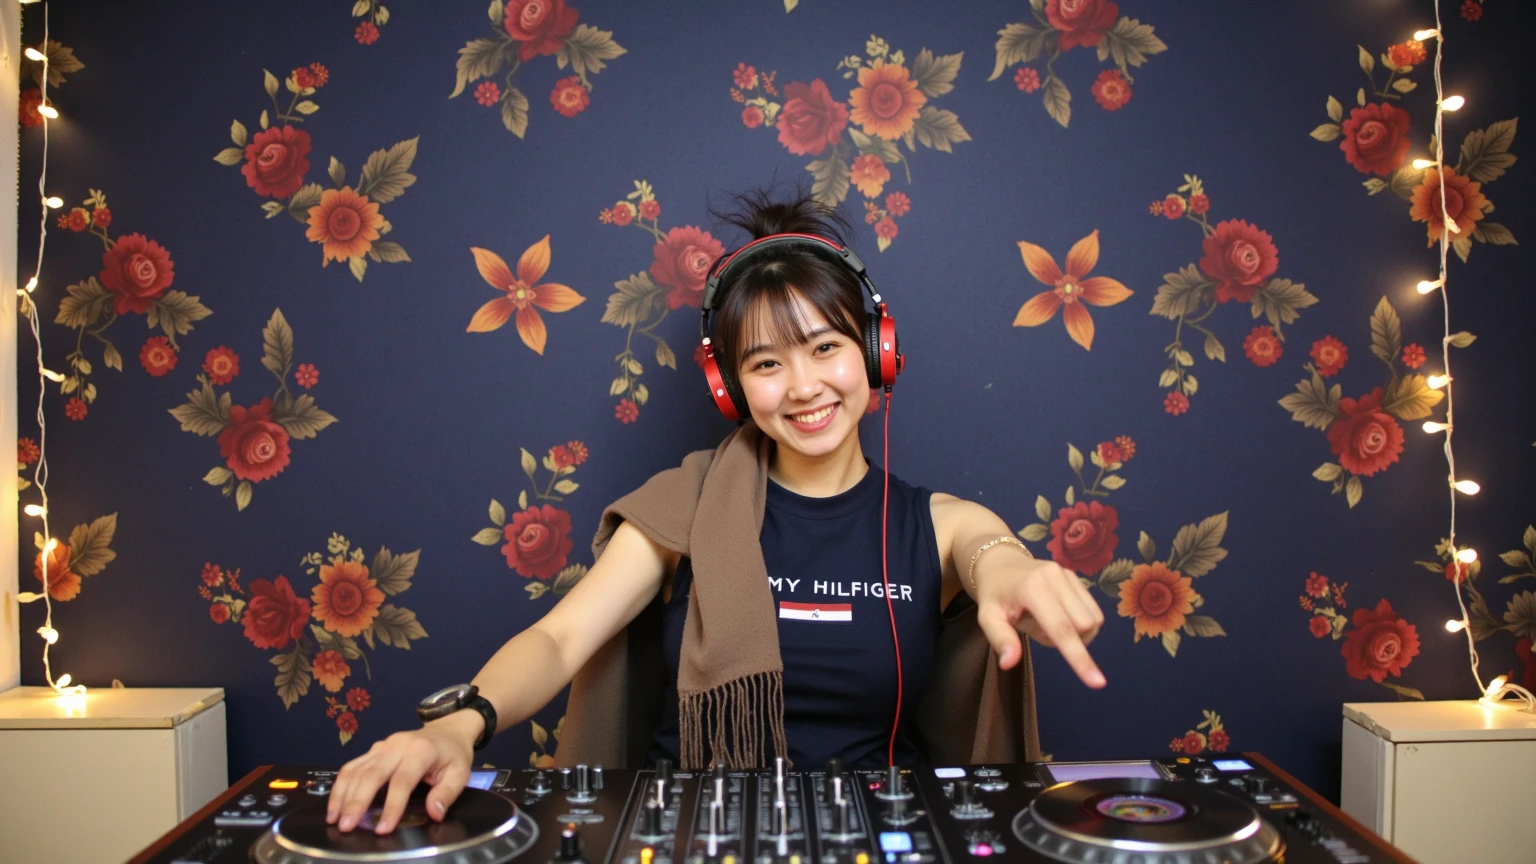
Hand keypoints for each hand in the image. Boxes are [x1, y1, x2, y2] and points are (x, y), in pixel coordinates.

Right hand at [326, 710, 479, 833]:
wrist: (447, 730)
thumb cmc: (453, 754)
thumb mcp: (460, 773)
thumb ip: (447, 793)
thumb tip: (434, 813)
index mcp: (421, 751)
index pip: (402, 781)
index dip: (392, 805)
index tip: (383, 828)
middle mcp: (398, 745)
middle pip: (372, 774)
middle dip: (357, 802)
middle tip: (347, 826)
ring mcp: (383, 745)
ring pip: (356, 769)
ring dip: (343, 794)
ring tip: (334, 819)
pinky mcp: (374, 749)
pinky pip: (352, 765)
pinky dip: (341, 785)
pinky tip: (336, 803)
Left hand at [973, 558, 1105, 687]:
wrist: (1000, 564)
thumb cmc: (994, 595)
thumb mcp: (988, 618)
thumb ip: (1000, 639)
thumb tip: (1008, 663)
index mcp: (1033, 589)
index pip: (1062, 630)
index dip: (1079, 658)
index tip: (1097, 683)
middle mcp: (1055, 578)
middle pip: (1083, 626)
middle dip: (1072, 642)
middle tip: (1043, 634)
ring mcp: (1068, 575)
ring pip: (1093, 619)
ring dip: (1079, 633)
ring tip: (1051, 625)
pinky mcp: (1076, 576)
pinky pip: (1094, 610)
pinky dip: (1083, 622)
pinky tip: (1061, 617)